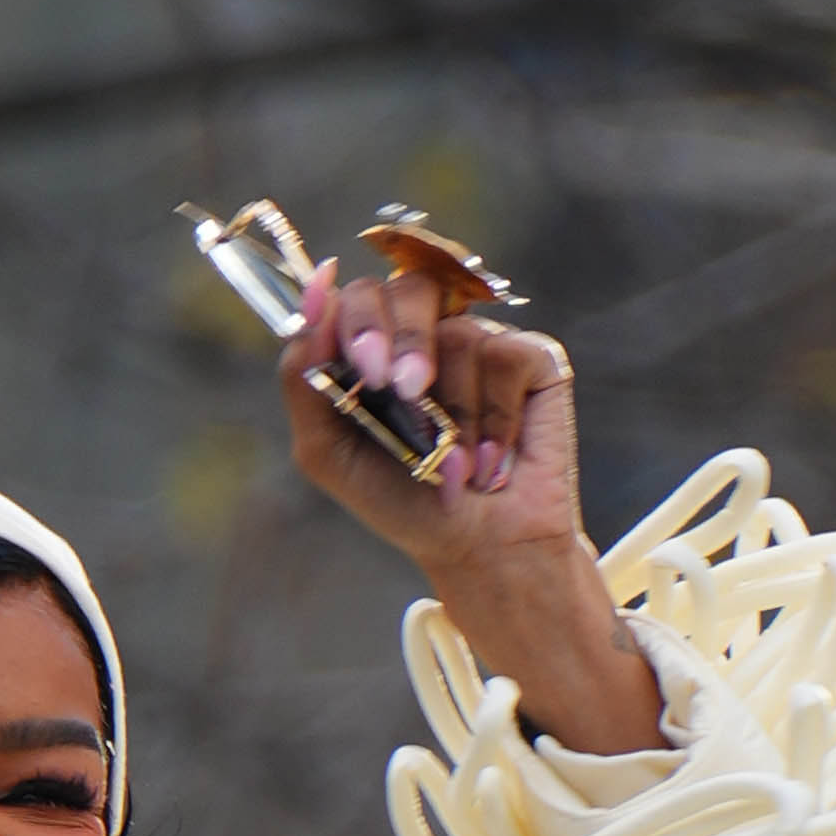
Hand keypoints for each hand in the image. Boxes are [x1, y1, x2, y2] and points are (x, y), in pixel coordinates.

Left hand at [284, 256, 662, 759]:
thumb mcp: (329, 455)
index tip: (363, 360)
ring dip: (452, 414)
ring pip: (459, 334)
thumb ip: (302, 382)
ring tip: (456, 464)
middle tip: (408, 391)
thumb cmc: (406, 504)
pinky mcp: (532, 358)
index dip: (354, 314)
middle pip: (410, 286)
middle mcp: (428, 335)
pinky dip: (495, 417)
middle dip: (403, 339)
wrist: (480, 549)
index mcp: (376, 347)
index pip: (358, 295)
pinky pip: (507, 355)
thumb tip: (309, 304)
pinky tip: (493, 460)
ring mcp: (481, 343)